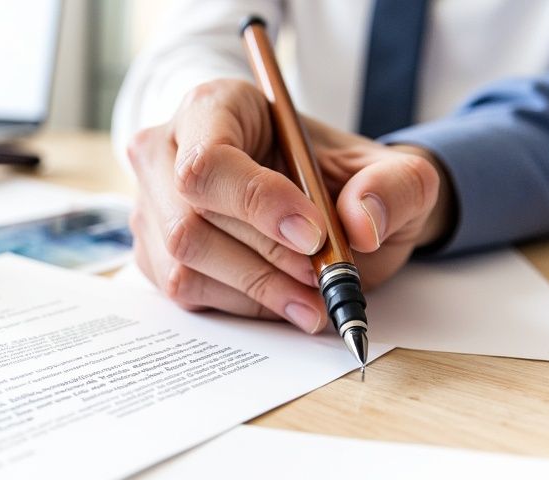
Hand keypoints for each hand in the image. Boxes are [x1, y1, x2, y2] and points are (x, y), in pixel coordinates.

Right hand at [126, 79, 452, 332]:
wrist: (325, 207)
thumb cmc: (342, 177)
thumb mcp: (395, 172)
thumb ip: (395, 186)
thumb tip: (361, 222)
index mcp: (214, 106)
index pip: (208, 161)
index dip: (256, 203)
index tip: (314, 234)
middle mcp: (165, 152)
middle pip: (190, 221)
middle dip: (265, 258)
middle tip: (323, 276)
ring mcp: (153, 206)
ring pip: (185, 263)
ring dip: (257, 289)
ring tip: (312, 295)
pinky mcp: (154, 253)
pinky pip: (186, 290)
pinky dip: (243, 304)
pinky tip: (283, 298)